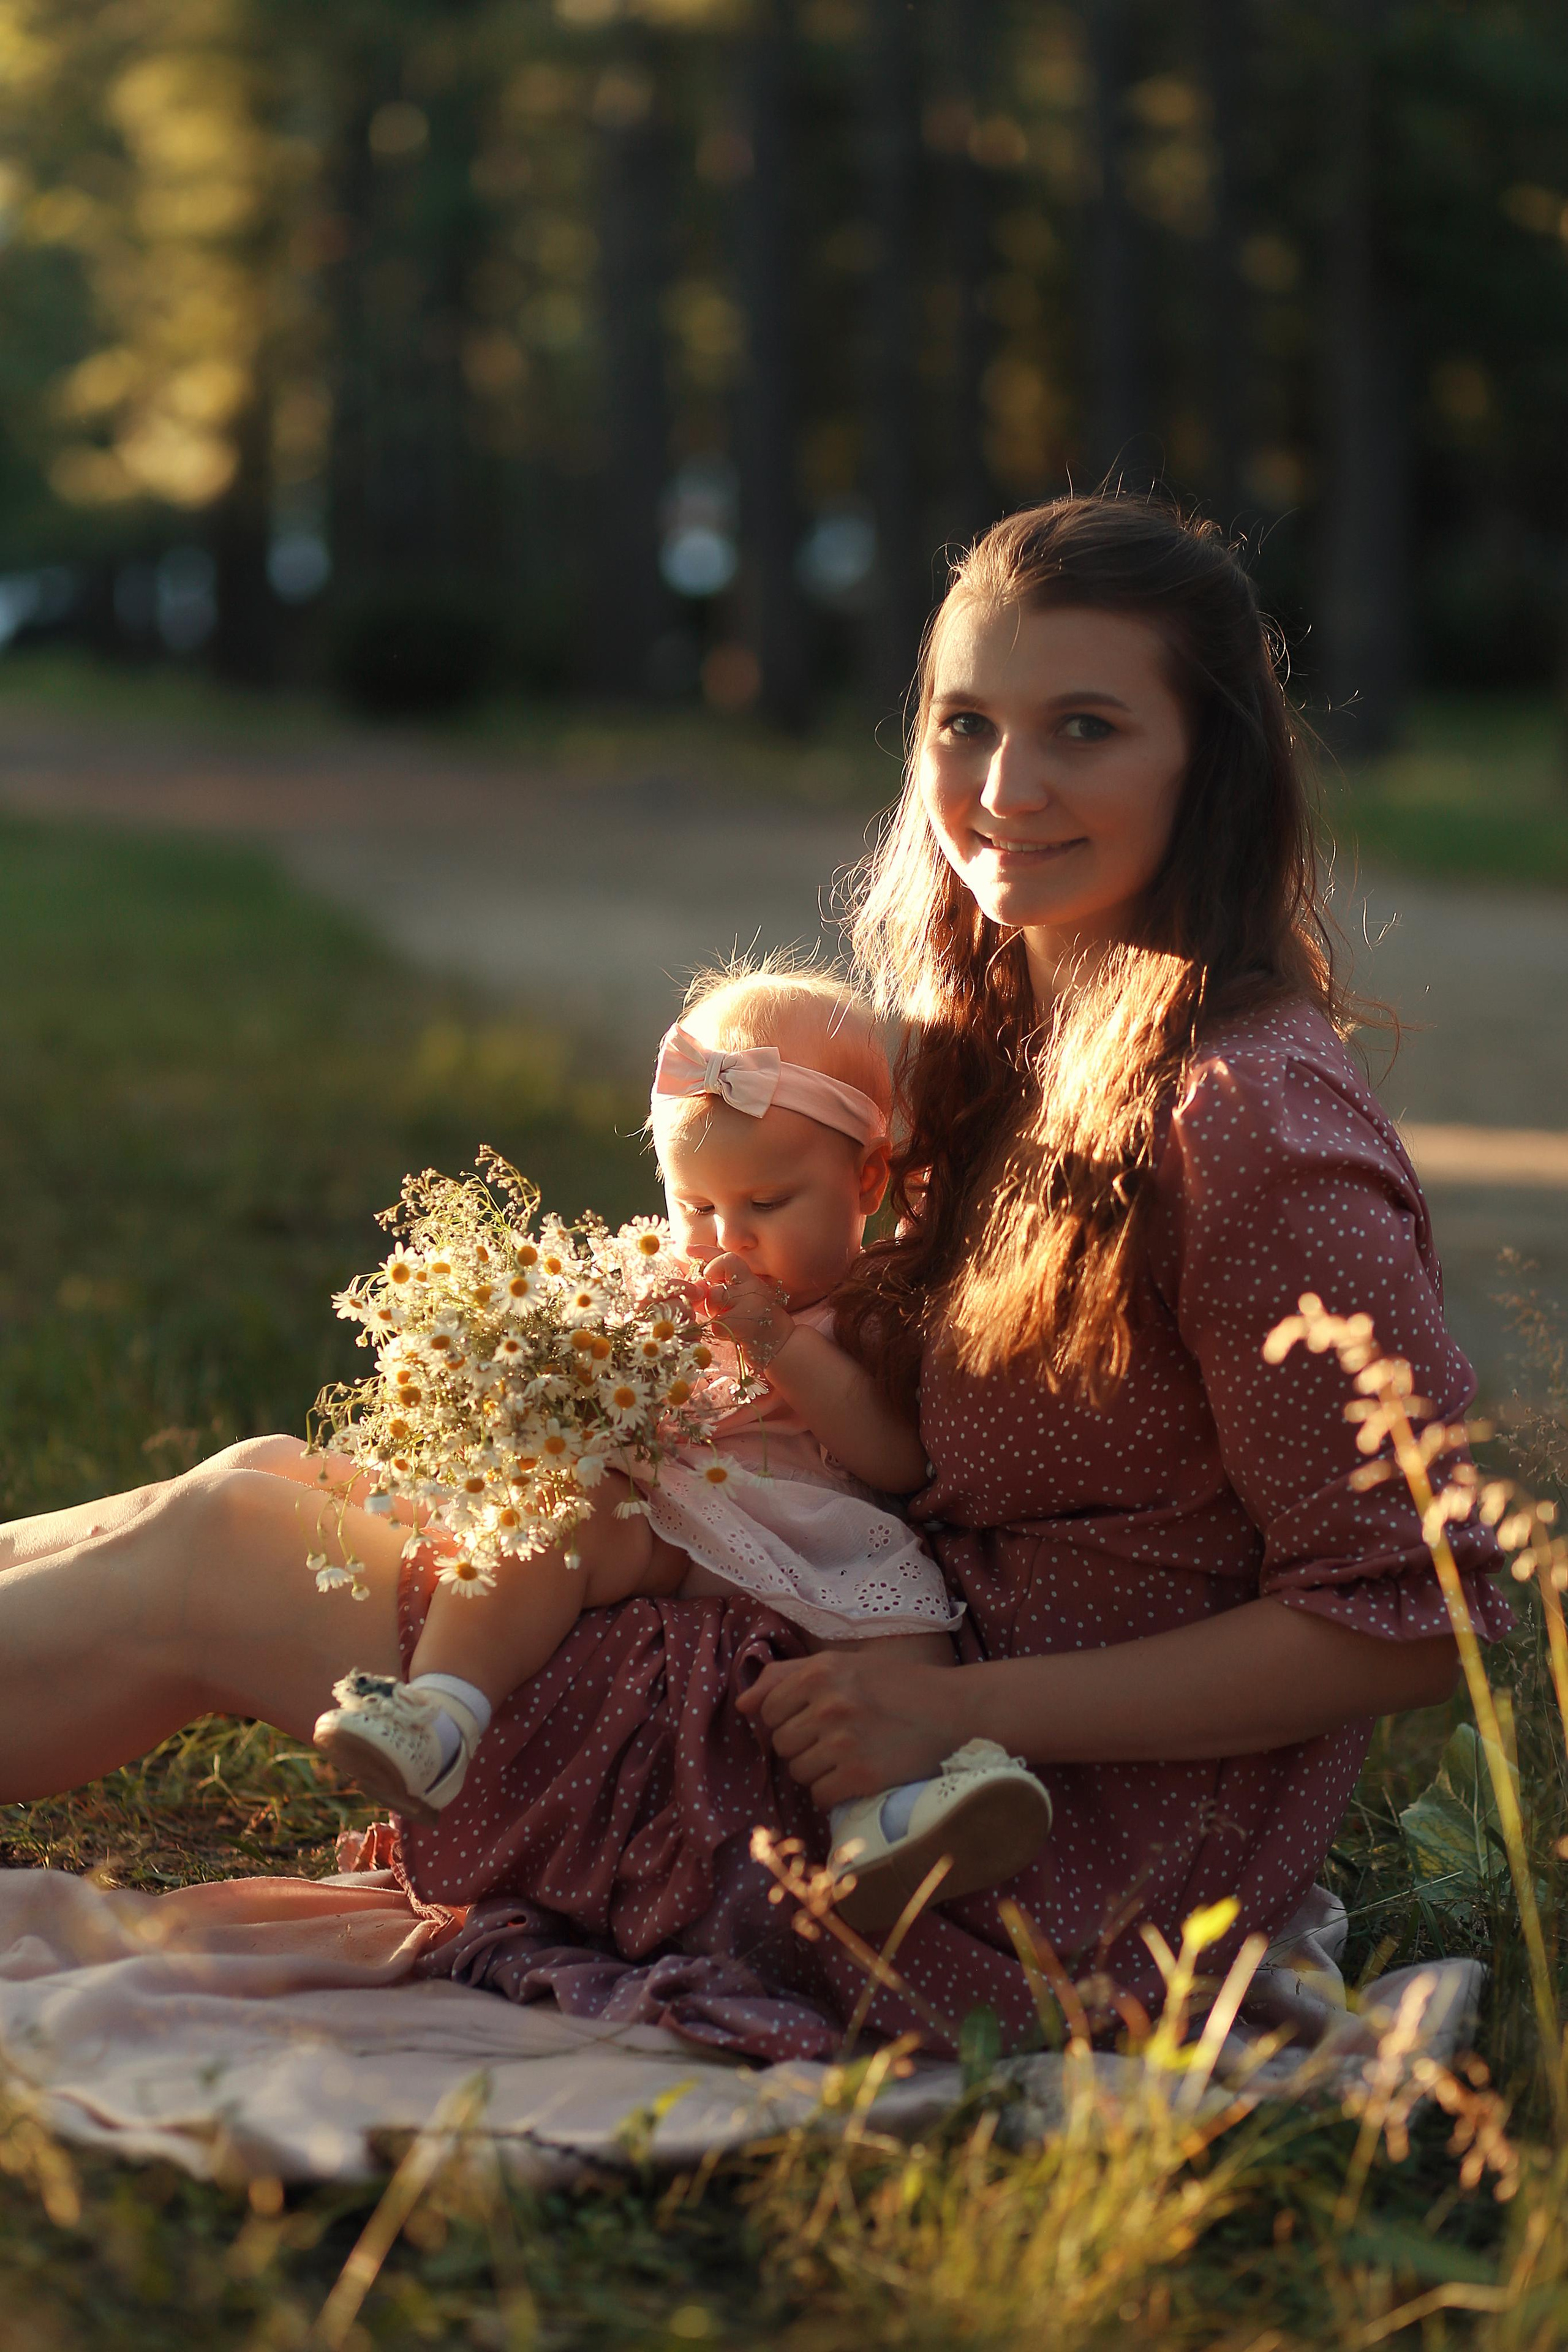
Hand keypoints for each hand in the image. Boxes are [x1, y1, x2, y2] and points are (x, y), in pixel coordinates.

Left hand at [699, 1253, 795, 1367]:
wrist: (783, 1347)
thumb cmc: (758, 1324)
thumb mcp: (743, 1300)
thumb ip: (721, 1289)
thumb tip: (696, 1283)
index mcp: (751, 1279)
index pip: (726, 1257)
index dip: (706, 1252)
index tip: (689, 1249)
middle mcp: (753, 1287)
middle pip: (715, 1273)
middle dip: (708, 1290)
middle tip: (718, 1306)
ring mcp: (750, 1304)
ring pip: (713, 1297)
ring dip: (713, 1312)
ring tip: (729, 1321)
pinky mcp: (745, 1324)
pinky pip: (715, 1323)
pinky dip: (718, 1331)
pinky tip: (733, 1335)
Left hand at [736, 1650, 961, 1807]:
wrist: (956, 1712)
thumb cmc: (897, 1687)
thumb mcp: (844, 1666)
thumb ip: (787, 1677)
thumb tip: (742, 1705)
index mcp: (821, 1671)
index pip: (769, 1711)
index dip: (789, 1719)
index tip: (817, 1719)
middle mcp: (829, 1704)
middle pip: (782, 1744)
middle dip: (803, 1745)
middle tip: (839, 1738)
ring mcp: (845, 1741)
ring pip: (798, 1772)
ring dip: (819, 1770)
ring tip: (851, 1755)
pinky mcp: (862, 1776)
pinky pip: (820, 1796)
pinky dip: (834, 1792)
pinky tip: (858, 1776)